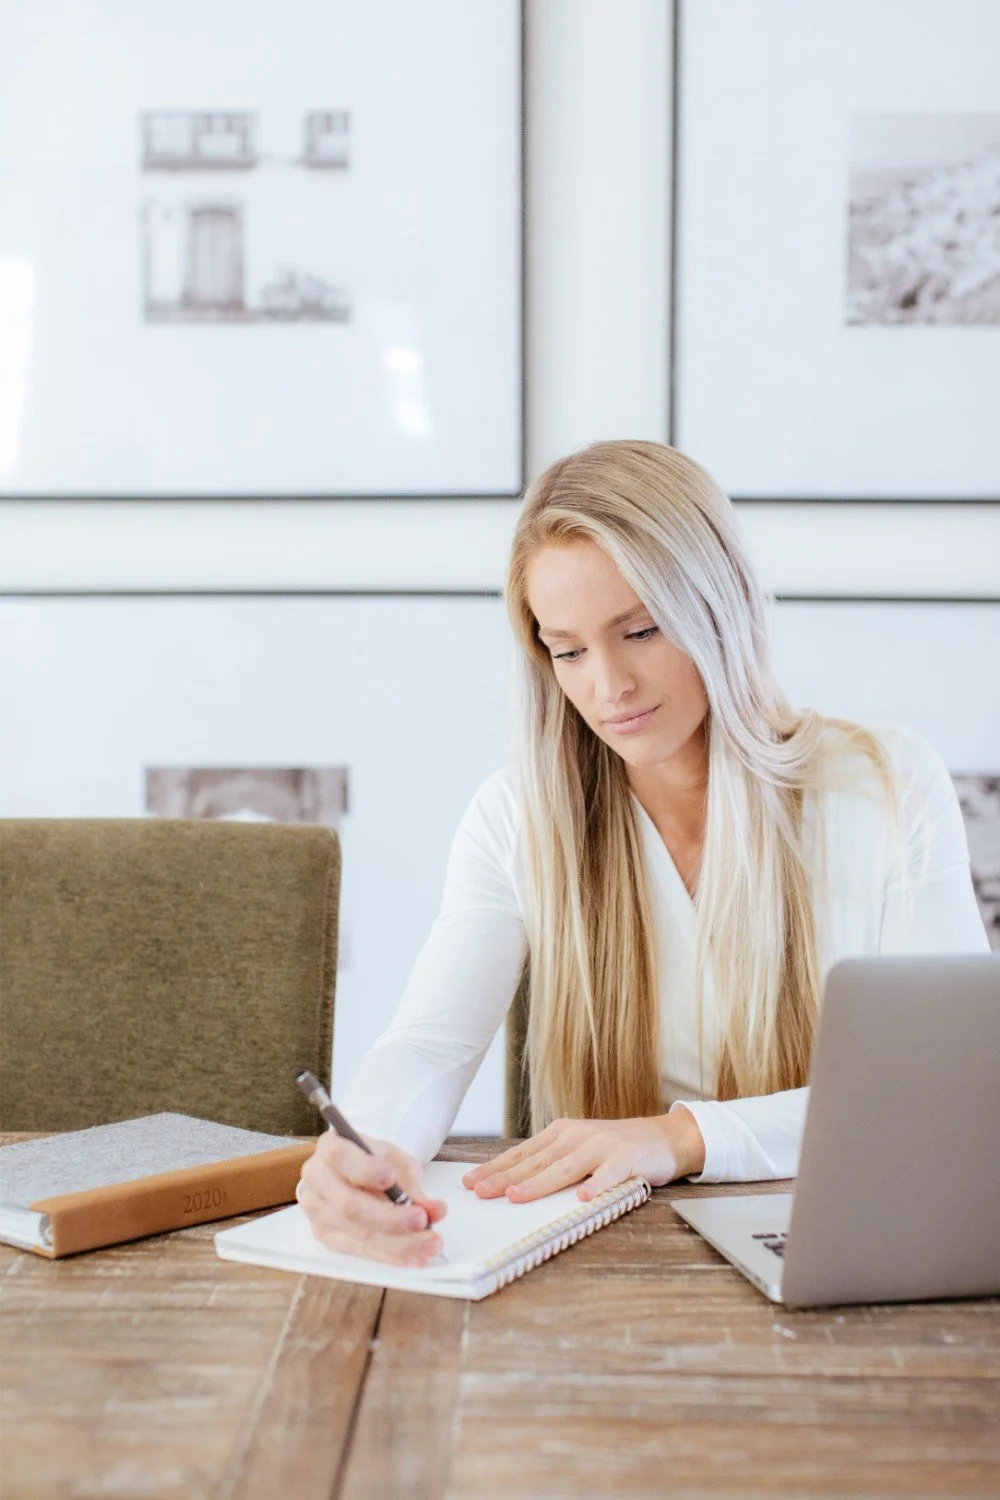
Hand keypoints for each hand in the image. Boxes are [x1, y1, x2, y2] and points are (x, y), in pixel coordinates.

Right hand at [296, 1132, 447, 1267]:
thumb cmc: (374, 1160)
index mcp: (330, 1147)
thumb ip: (411, 1183)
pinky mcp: (325, 1236)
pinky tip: (415, 1255)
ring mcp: (317, 1211)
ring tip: (429, 1243)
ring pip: (357, 1233)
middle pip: (348, 1205)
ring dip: (398, 1243)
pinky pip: (360, 1250)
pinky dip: (392, 1255)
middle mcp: (317, 1180)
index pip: (340, 1157)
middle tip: (422, 1220)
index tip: (390, 1177)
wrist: (355, 1170)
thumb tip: (434, 1210)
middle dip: (389, 1218)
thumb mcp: (394, 1160)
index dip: (365, 1170)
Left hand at [461, 1108, 705, 1203]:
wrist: (664, 1137)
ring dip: (539, 1183)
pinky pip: (609, 1175)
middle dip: (506, 1178)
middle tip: (480, 1192)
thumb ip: (553, 1163)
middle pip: (536, 1161)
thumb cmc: (616, 1148)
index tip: (470, 1182)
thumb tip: (514, 1185)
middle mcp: (577, 1136)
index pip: (522, 1153)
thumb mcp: (579, 1149)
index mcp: (562, 1134)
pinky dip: (596, 1186)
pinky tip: (583, 1198)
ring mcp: (602, 1146)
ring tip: (516, 1197)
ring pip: (565, 1168)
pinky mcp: (627, 1159)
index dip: (495, 1168)